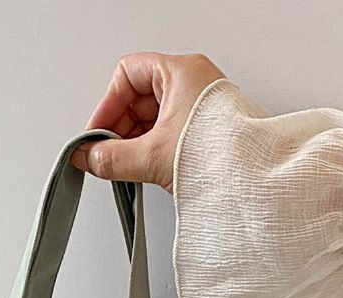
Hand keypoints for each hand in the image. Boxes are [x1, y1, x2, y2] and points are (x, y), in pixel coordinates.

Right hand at [71, 52, 224, 191]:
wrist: (255, 181)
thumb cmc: (219, 155)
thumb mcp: (152, 155)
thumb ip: (111, 158)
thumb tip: (88, 159)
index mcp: (180, 72)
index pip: (127, 75)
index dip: (107, 105)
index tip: (98, 134)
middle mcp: (192, 82)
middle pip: (138, 97)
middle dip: (120, 128)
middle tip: (108, 156)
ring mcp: (200, 106)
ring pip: (152, 117)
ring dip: (135, 142)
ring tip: (129, 166)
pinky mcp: (205, 129)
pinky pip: (168, 132)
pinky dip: (152, 148)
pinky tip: (146, 168)